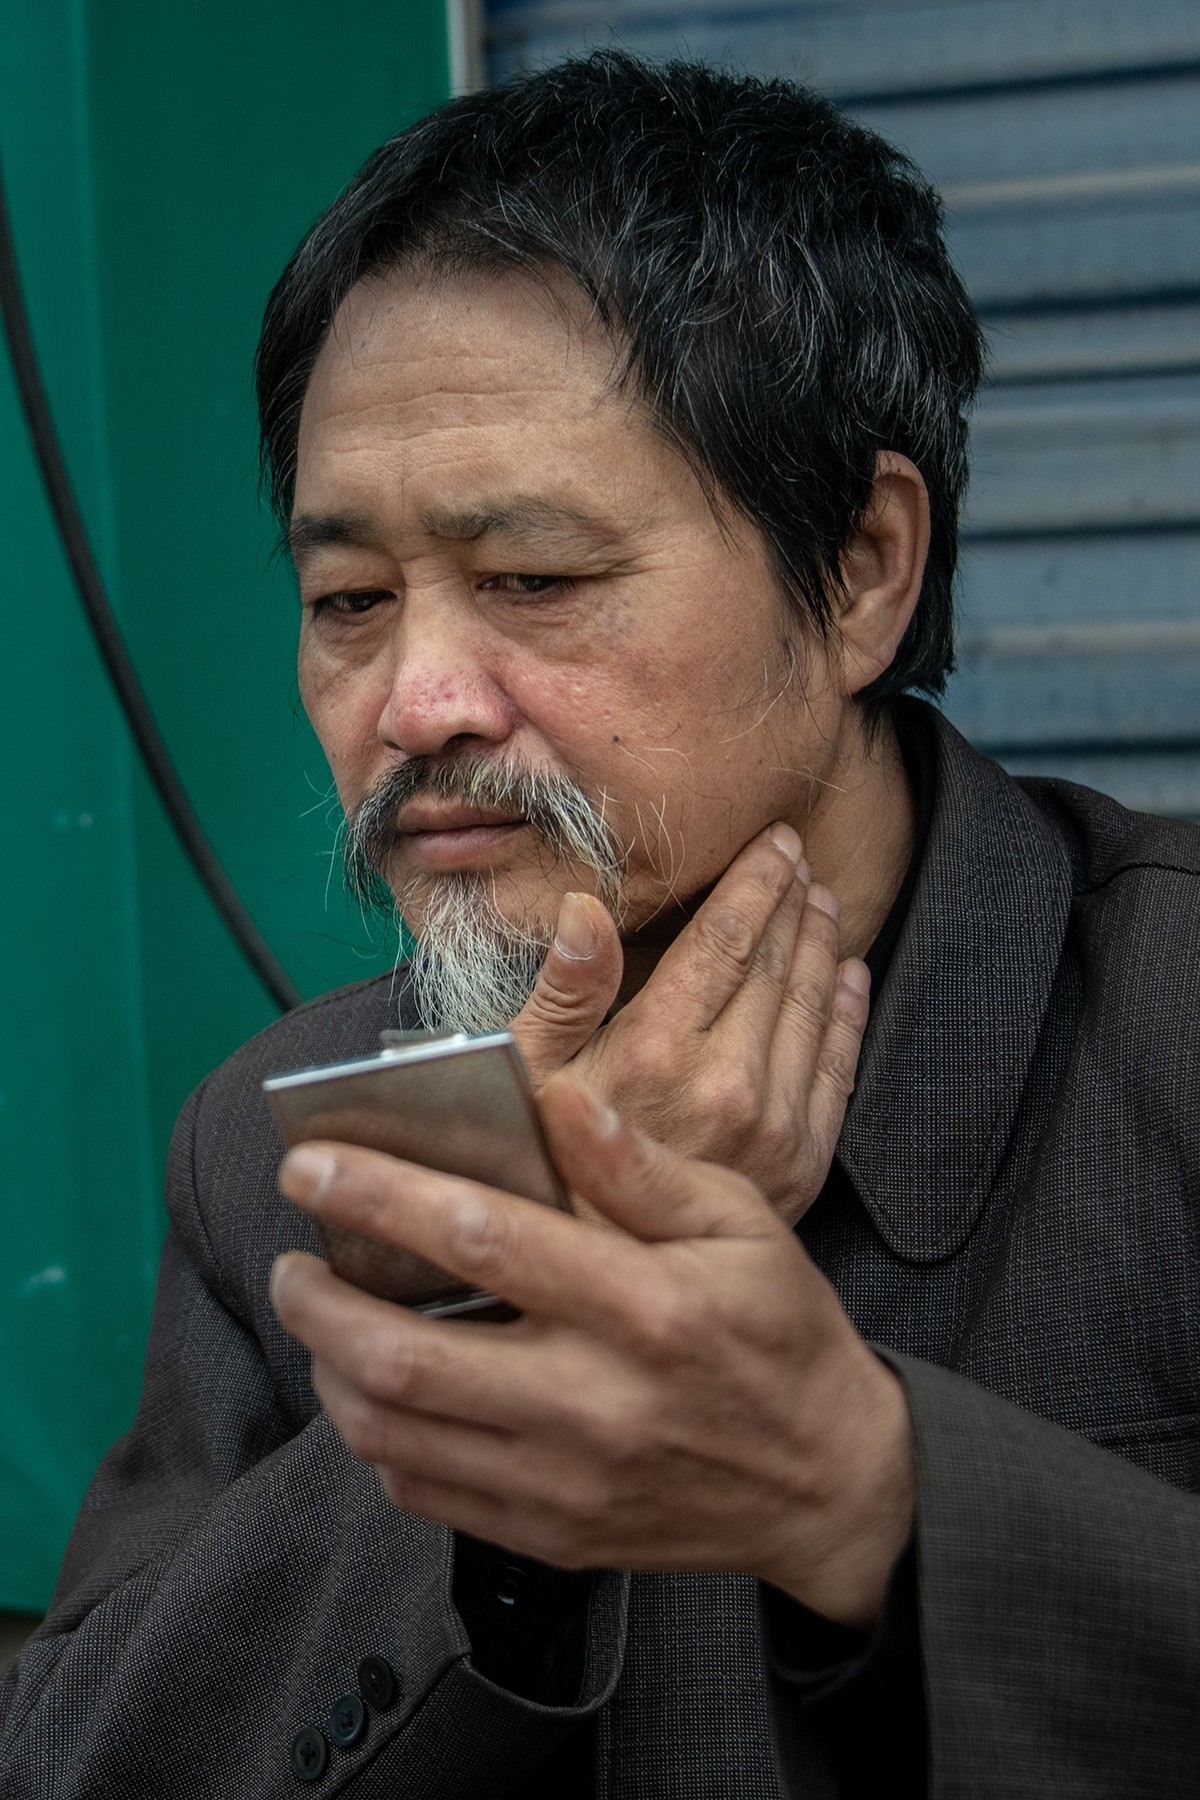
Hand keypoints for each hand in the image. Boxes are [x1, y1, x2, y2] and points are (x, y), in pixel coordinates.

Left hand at [270, 1078, 913, 1627]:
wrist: (829, 1485)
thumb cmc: (782, 1332)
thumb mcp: (742, 1222)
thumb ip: (638, 1165)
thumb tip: (552, 1096)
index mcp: (643, 1307)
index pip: (481, 1239)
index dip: (379, 1195)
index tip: (311, 1164)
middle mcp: (595, 1402)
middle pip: (407, 1358)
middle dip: (318, 1303)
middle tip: (291, 1260)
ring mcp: (566, 1482)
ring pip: (397, 1437)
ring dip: (330, 1372)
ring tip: (320, 1320)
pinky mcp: (552, 1534)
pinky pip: (426, 1494)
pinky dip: (375, 1440)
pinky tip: (374, 1392)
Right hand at [512, 826, 870, 1222]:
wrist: (600, 1286)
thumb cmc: (541, 1173)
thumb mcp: (528, 1076)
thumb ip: (565, 990)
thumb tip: (584, 906)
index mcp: (656, 1051)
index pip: (725, 941)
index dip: (755, 882)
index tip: (775, 842)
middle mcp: (727, 1084)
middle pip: (775, 965)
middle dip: (791, 902)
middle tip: (802, 859)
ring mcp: (774, 1128)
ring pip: (812, 1008)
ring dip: (822, 945)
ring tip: (822, 903)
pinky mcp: (803, 1165)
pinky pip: (840, 1068)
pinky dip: (847, 1013)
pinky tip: (848, 977)